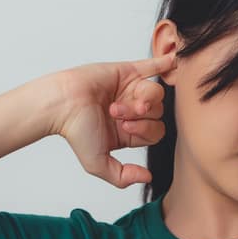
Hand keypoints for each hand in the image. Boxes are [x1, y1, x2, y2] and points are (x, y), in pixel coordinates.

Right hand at [49, 52, 178, 188]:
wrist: (62, 105)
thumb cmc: (76, 131)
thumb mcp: (98, 164)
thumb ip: (122, 176)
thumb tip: (148, 177)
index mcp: (129, 131)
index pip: (156, 131)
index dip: (146, 130)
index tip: (124, 127)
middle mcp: (133, 110)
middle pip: (158, 112)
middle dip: (141, 115)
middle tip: (117, 113)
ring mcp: (131, 89)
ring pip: (156, 92)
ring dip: (140, 98)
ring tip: (118, 101)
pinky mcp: (127, 71)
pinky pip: (153, 66)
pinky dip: (166, 63)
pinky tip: (175, 60)